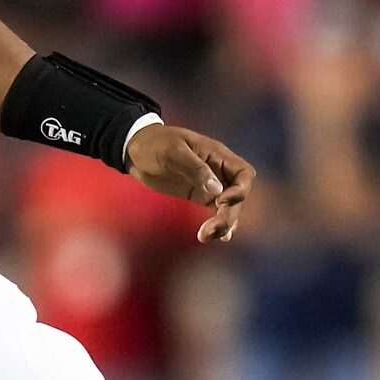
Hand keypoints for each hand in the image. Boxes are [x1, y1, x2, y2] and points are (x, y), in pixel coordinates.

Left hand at [126, 124, 255, 241]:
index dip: (240, 190)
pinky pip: (215, 210)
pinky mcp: (198, 195)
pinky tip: (216, 236)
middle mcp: (218, 170)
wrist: (135, 149)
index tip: (221, 201)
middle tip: (212, 229)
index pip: (244, 174)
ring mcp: (209, 184)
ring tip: (206, 236)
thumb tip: (217, 190)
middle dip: (229, 214)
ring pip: (227, 206)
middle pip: (236, 195)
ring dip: (223, 223)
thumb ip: (195, 169)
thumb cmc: (155, 143)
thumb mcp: (173, 152)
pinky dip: (217, 223)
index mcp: (217, 155)